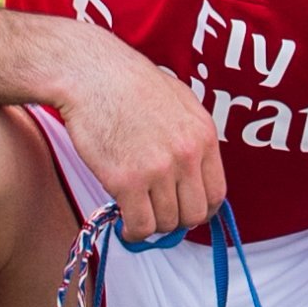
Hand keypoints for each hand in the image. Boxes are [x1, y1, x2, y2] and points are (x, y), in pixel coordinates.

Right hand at [52, 27, 229, 233]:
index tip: (186, 211)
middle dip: (176, 220)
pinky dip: (133, 231)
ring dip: (152, 224)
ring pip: (166, 223)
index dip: (201, 210)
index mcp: (203, 136)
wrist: (91, 75)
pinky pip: (140, 225)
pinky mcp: (126, 181)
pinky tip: (124, 224)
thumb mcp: (180, 101)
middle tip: (158, 213)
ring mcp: (158, 170)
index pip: (217, 193)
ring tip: (137, 212)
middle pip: (193, 214)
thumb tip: (196, 170)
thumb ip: (193, 136)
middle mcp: (186, 155)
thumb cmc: (128, 83)